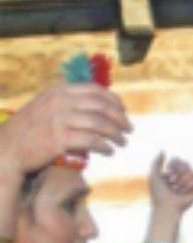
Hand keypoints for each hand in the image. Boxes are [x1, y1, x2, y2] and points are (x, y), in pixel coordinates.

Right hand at [0, 82, 130, 177]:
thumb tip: (102, 106)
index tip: (124, 112)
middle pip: (102, 107)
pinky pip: (92, 141)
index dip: (114, 101)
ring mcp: (58, 120)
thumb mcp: (47, 106)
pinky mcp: (59, 139)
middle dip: (120, 119)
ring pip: (100, 124)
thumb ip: (69, 102)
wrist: (8, 148)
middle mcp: (59, 102)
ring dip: (116, 135)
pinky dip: (105, 147)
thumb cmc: (31, 129)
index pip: (95, 90)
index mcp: (58, 91)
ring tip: (123, 143)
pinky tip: (109, 152)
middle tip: (129, 130)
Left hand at [149, 153, 192, 215]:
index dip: (173, 164)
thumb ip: (156, 162)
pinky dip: (188, 184)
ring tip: (177, 188)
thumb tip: (163, 150)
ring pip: (191, 171)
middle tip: (172, 181)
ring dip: (181, 179)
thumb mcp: (153, 175)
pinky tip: (184, 191)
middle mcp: (182, 178)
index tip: (168, 172)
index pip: (177, 160)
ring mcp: (190, 184)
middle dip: (178, 171)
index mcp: (172, 174)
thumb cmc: (158, 193)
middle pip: (186, 163)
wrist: (167, 206)